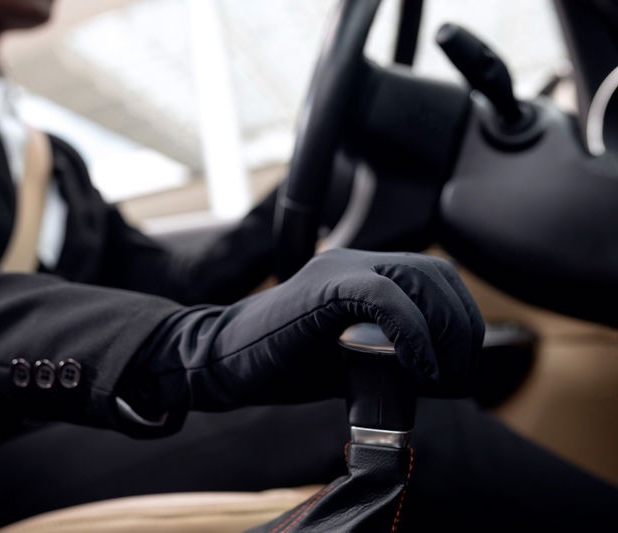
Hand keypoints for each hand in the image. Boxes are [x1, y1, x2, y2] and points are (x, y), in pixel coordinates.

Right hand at [119, 248, 483, 421]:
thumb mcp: (350, 359)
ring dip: (443, 330)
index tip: (457, 366)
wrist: (221, 362)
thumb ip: (391, 356)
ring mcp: (337, 270)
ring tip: (439, 374)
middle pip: (436, 274)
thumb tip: (444, 376)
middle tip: (456, 374)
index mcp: (360, 273)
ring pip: (419, 278)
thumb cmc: (281, 364)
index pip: (433, 278)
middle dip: (461, 327)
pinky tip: (417, 368)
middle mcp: (353, 261)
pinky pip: (386, 297)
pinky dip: (414, 334)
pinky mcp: (323, 288)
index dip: (459, 319)